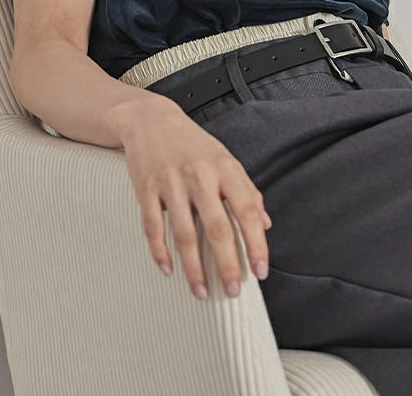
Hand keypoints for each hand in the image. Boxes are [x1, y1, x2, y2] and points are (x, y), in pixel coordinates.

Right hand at [116, 98, 271, 301]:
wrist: (151, 120)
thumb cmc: (192, 143)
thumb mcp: (225, 160)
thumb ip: (246, 190)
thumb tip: (265, 223)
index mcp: (225, 169)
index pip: (247, 211)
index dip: (256, 243)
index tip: (261, 269)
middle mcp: (200, 176)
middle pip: (217, 228)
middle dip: (226, 264)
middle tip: (232, 290)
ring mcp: (171, 182)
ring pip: (184, 234)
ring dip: (193, 267)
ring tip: (200, 291)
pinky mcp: (146, 189)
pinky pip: (154, 227)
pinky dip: (160, 252)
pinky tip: (168, 269)